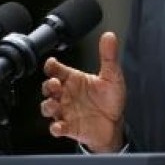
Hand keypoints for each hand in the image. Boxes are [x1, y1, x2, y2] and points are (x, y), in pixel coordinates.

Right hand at [40, 32, 125, 152]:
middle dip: (47, 85)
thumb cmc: (110, 99)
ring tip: (53, 104)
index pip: (57, 69)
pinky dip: (56, 128)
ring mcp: (66, 111)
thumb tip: (109, 36)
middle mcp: (67, 94)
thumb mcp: (112, 76)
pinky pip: (57, 128)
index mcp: (74, 79)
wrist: (116, 123)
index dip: (51, 65)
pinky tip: (60, 126)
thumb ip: (109, 56)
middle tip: (54, 83)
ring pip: (48, 107)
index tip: (52, 63)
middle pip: (48, 87)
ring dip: (48, 106)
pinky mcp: (69, 127)